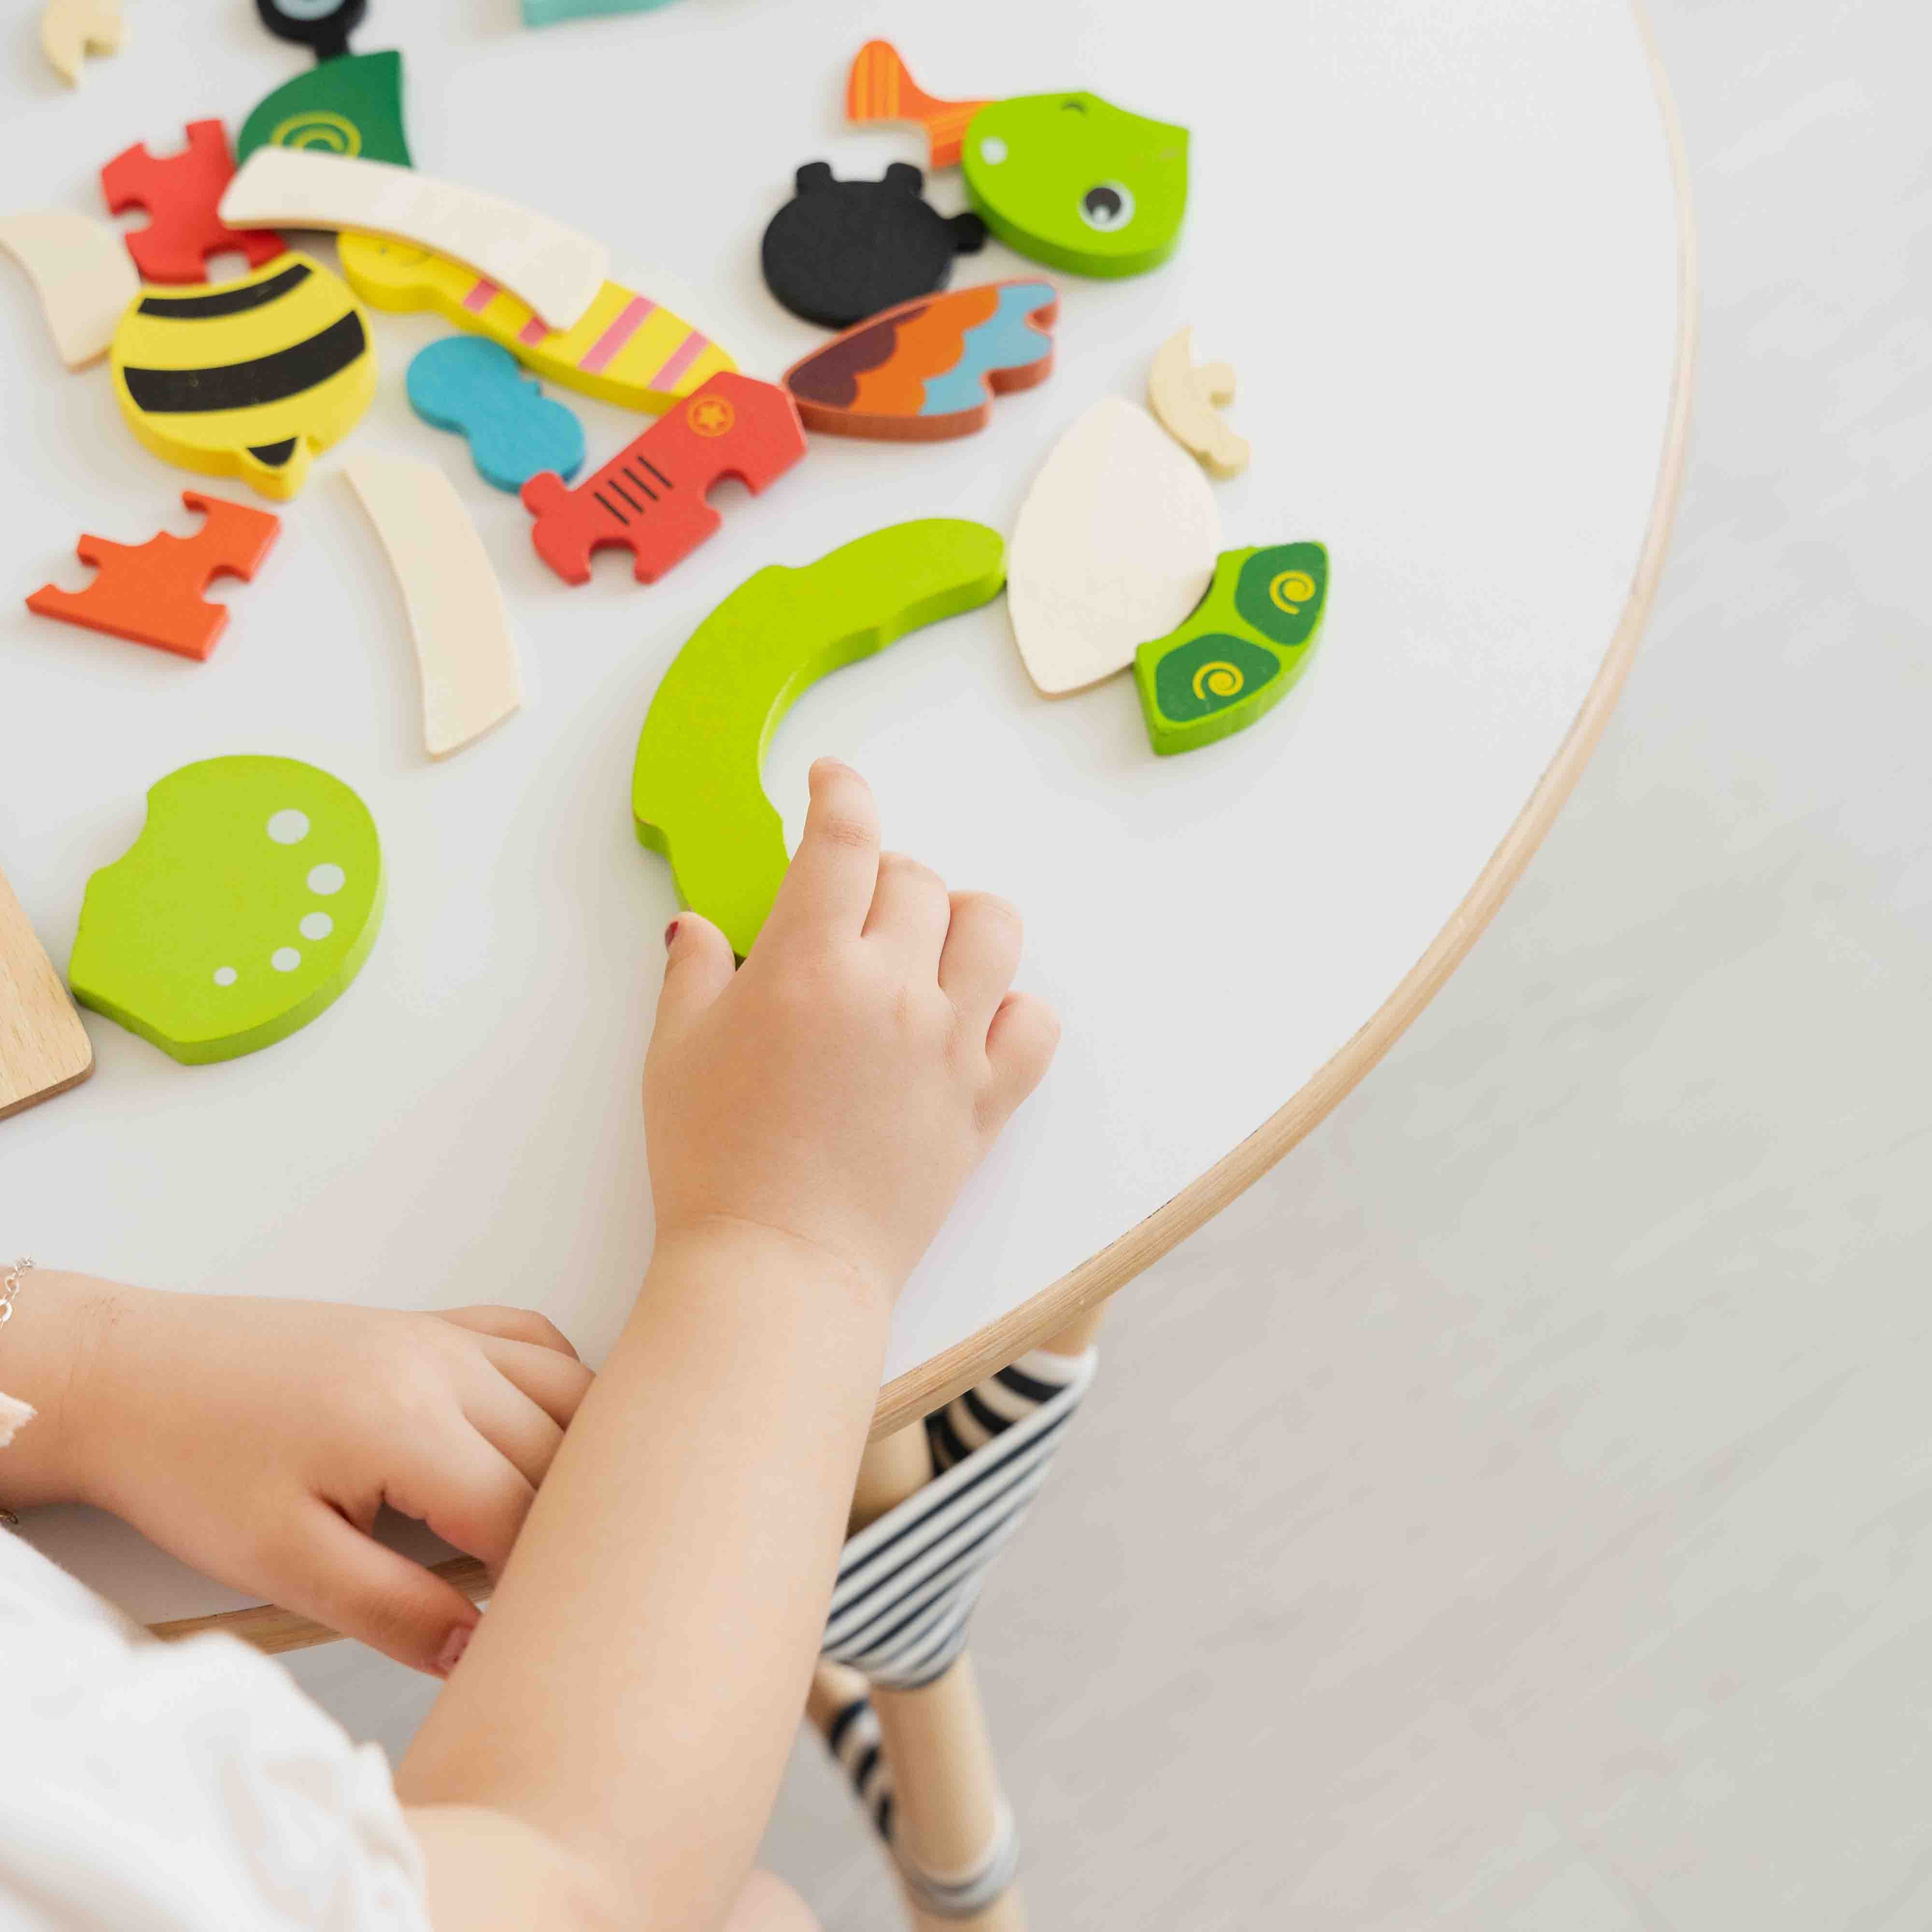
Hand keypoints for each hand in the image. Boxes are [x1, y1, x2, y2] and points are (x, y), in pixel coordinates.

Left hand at [0, 1276, 590, 1673]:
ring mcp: (442, 1337)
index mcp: (408, 1424)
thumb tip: (475, 1650)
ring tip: (571, 1527)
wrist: (132, 1378)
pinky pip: (531, 1341)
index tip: (535, 1632)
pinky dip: (563, 1385)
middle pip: (562, 1452)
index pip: (522, 1515)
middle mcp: (444, 1366)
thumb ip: (387, 1609)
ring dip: (585, 1456)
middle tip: (561, 1594)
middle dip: (574, 1528)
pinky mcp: (429, 1324)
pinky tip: (549, 1435)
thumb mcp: (279, 1562)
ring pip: (569, 1389)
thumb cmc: (192, 1468)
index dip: (537, 1584)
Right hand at [644, 759, 1059, 1303]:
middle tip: (849, 907)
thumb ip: (692, 974)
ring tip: (923, 948)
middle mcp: (892, 989)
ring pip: (992, 929)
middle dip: (882, 873)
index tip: (833, 784)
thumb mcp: (674, 1055)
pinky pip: (1034, 1024)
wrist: (778, 1270)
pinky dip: (1013, 1009)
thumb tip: (699, 928)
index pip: (845, 836)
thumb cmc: (712, 1164)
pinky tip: (970, 1021)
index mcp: (809, 964)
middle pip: (917, 878)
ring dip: (959, 919)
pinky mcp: (985, 1101)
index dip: (841, 791)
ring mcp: (949, 1044)